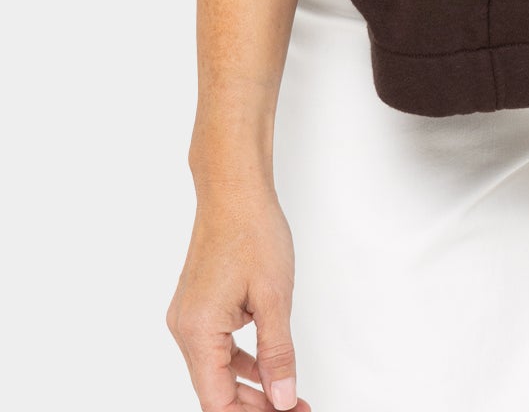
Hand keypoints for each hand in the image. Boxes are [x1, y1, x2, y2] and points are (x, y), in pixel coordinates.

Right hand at [166, 182, 310, 409]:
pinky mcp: (198, 306)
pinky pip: (216, 347)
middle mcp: (185, 328)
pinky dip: (241, 362)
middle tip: (294, 408)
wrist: (234, 189)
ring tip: (286, 397)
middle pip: (216, 390)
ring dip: (250, 387)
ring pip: (216, 371)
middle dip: (255, 405)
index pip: (217, 401)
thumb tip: (282, 397)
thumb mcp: (274, 297)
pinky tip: (266, 370)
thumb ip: (278, 353)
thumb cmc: (252, 230)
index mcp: (198, 330)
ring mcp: (188, 316)